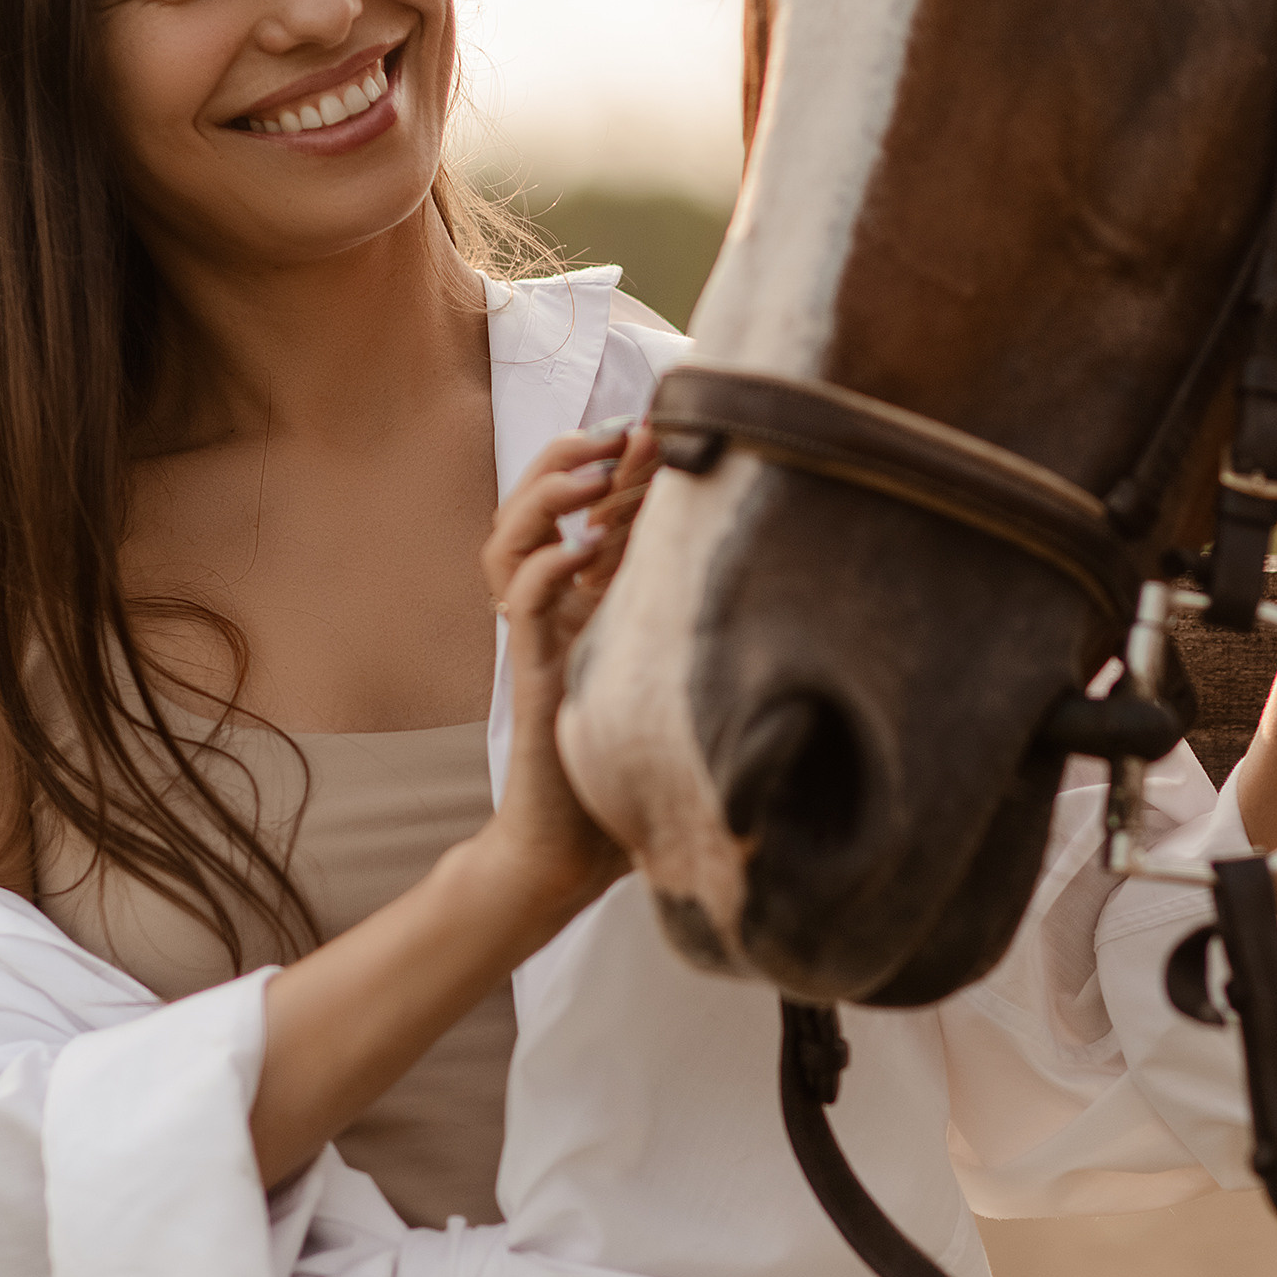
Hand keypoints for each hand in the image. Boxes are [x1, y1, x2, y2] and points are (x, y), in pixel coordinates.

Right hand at [475, 424, 656, 923]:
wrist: (575, 849)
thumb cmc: (632, 770)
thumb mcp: (678, 673)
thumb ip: (696, 623)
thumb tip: (766, 573)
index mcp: (588, 600)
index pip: (590, 508)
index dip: (620, 460)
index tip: (664, 427)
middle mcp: (555, 609)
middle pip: (536, 504)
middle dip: (577, 455)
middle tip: (626, 434)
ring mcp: (538, 637)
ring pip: (510, 539)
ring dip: (549, 494)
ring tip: (597, 472)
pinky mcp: (533, 672)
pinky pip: (521, 601)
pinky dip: (545, 565)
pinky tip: (580, 550)